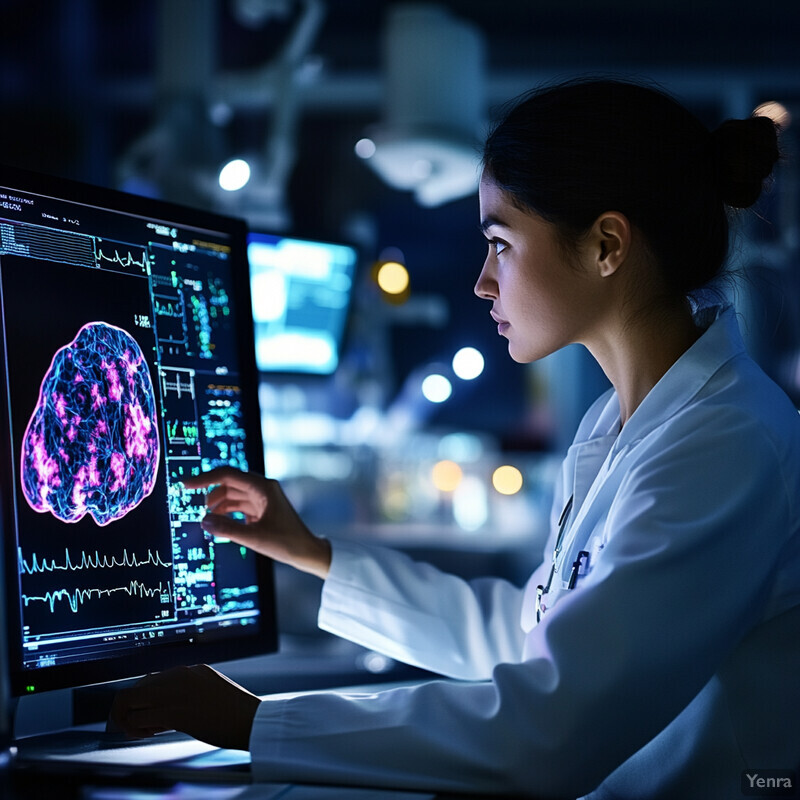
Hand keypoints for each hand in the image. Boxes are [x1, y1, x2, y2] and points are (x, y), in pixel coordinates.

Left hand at [107, 664, 259, 750]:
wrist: (253, 719)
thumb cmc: (236, 712)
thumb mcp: (212, 692)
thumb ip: (189, 693)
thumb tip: (165, 711)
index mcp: (192, 670)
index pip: (152, 678)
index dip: (143, 698)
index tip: (141, 712)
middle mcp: (181, 676)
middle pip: (138, 686)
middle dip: (128, 707)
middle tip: (131, 723)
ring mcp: (177, 692)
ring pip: (132, 700)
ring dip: (128, 718)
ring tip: (139, 730)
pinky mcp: (176, 712)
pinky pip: (141, 718)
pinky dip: (136, 728)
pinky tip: (146, 734)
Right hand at [182, 467, 331, 578]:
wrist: (307, 552)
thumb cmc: (287, 543)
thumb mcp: (254, 537)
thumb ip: (227, 529)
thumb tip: (204, 521)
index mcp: (263, 488)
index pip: (228, 475)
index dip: (204, 478)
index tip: (186, 484)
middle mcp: (263, 489)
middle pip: (230, 483)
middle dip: (211, 493)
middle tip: (194, 507)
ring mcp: (263, 499)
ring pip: (234, 495)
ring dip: (219, 504)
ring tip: (207, 519)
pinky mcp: (263, 509)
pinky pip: (240, 505)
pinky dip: (228, 512)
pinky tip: (220, 522)